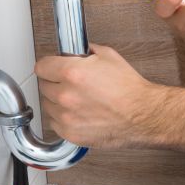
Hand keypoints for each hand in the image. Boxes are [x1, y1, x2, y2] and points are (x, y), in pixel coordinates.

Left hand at [34, 43, 161, 148]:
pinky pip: (55, 123)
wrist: (142, 115)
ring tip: (76, 98)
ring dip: (56, 101)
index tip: (51, 67)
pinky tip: (77, 112)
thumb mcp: (108, 56)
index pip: (41, 67)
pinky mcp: (70, 133)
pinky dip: (62, 118)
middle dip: (54, 82)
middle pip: (43, 86)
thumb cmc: (129, 89)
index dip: (48, 65)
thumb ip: (85, 50)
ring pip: (47, 105)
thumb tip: (74, 51)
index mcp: (71, 73)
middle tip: (68, 82)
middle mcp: (65, 95)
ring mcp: (66, 117)